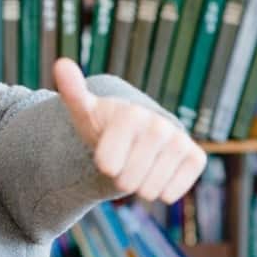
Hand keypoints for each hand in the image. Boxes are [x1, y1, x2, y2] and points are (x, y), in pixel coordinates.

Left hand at [54, 58, 205, 202]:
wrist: (135, 135)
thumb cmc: (104, 126)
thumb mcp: (84, 112)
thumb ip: (73, 92)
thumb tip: (61, 63)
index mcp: (130, 115)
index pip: (107, 164)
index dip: (104, 166)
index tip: (105, 155)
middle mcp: (159, 125)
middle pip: (127, 181)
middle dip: (120, 179)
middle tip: (122, 163)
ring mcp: (179, 141)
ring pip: (150, 189)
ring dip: (139, 188)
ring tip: (138, 168)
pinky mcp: (195, 157)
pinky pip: (172, 193)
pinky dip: (161, 192)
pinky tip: (157, 175)